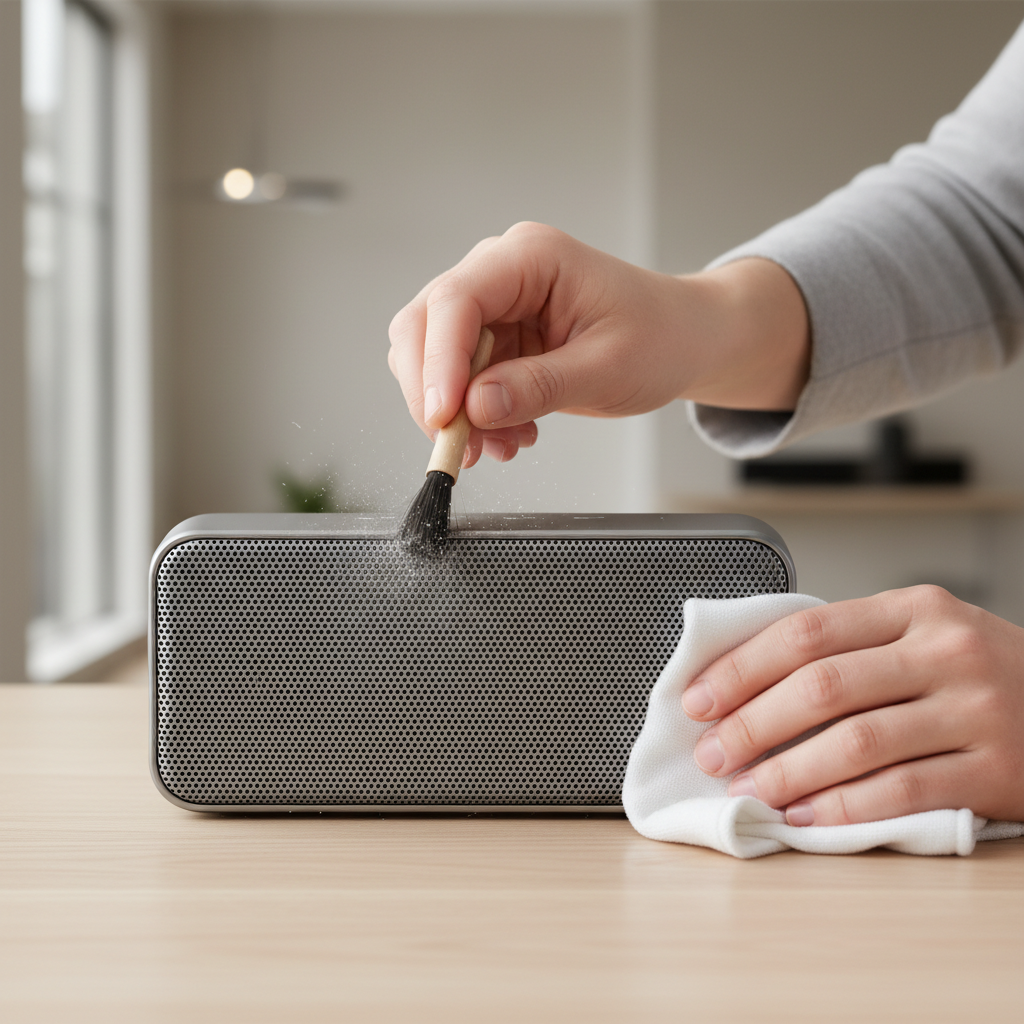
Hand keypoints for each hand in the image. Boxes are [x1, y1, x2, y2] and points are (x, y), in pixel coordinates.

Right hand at [388, 222, 808, 464]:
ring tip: (500, 446)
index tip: (444, 416)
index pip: (457, 301)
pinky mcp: (495, 340)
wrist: (684, 340)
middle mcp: (501, 273)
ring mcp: (494, 307)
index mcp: (530, 258)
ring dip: (453, 411)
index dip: (439, 362)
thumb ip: (538, 387)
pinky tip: (508, 437)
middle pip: (426, 325)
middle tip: (457, 445)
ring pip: (432, 357)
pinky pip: (458, 381)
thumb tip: (476, 407)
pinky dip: (472, 417)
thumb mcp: (606, 368)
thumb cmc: (660, 336)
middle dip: (433, 391)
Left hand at [682, 585, 1023, 824]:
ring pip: (858, 742)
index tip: (699, 699)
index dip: (742, 668)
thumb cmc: (978, 674)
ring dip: (789, 771)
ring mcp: (976, 709)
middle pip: (823, 685)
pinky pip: (904, 790)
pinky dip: (845, 807)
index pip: (807, 632)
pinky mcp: (997, 769)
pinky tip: (808, 817)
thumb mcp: (921, 636)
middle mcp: (946, 650)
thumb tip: (745, 684)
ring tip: (750, 791)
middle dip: (753, 723)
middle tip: (713, 753)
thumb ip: (850, 649)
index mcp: (914, 609)